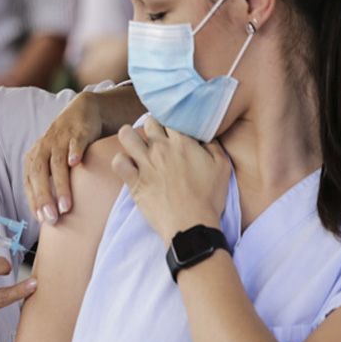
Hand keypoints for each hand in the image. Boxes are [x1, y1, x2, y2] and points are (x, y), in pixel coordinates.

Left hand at [24, 92, 102, 224]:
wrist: (82, 112)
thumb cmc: (66, 145)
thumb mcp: (51, 162)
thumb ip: (47, 184)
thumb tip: (45, 217)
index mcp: (35, 158)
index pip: (30, 182)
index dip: (35, 201)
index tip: (42, 220)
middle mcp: (44, 148)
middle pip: (39, 174)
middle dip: (44, 197)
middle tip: (52, 218)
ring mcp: (61, 139)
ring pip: (57, 163)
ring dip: (60, 185)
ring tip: (66, 206)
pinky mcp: (78, 131)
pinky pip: (75, 142)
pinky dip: (74, 151)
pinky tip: (76, 163)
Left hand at [112, 117, 230, 243]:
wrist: (191, 224)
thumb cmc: (209, 197)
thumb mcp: (222, 166)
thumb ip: (213, 145)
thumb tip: (204, 135)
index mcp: (182, 142)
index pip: (170, 117)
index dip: (171, 121)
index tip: (173, 128)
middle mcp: (160, 149)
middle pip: (149, 122)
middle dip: (153, 125)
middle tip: (157, 135)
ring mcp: (145, 164)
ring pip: (127, 135)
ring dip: (130, 136)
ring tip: (136, 143)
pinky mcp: (134, 182)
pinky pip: (118, 162)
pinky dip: (121, 161)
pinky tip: (129, 165)